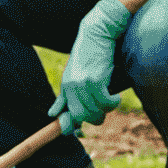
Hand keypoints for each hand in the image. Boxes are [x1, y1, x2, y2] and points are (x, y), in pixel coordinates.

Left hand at [49, 0, 130, 131]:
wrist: (97, 33)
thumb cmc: (88, 56)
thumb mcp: (73, 75)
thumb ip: (65, 96)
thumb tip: (52, 115)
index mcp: (66, 86)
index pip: (65, 115)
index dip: (69, 127)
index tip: (75, 134)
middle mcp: (71, 86)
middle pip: (83, 118)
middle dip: (96, 118)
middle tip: (103, 108)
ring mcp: (82, 84)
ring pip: (96, 112)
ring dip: (106, 109)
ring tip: (110, 98)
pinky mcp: (95, 80)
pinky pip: (106, 103)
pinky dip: (113, 102)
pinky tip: (115, 94)